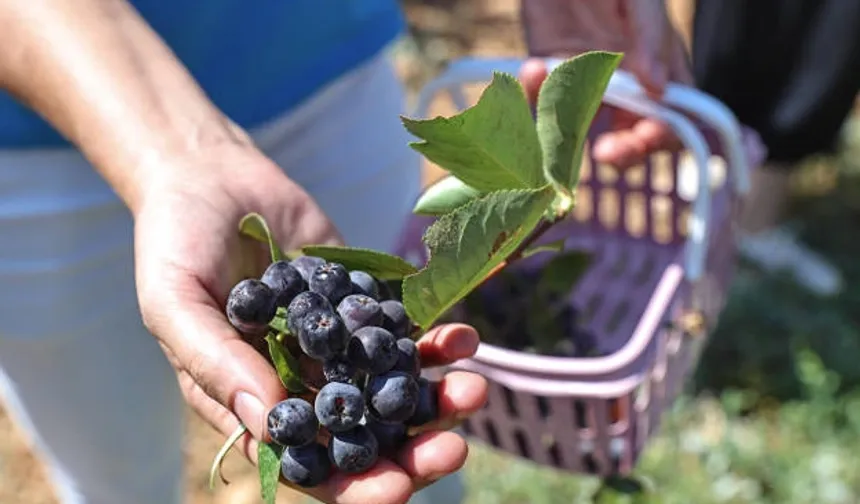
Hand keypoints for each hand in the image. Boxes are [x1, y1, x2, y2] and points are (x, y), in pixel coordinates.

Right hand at [132, 142, 487, 503]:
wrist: (210, 175)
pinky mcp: (362, 307)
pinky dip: (436, 341)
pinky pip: (404, 333)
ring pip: (394, 389)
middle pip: (365, 438)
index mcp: (252, 403)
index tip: (396, 488)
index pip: (309, 465)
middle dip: (412, 451)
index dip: (352, 485)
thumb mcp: (175, 302)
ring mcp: (337, 347)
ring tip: (472, 387)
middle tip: (452, 448)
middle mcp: (301, 384)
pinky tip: (464, 337)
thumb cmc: (175, 242)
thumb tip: (271, 425)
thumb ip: (215, 363)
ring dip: (436, 398)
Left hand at [519, 0, 692, 167]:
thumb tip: (659, 89)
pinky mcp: (549, 76)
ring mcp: (585, 85)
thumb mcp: (641, 0)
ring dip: (569, 133)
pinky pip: (540, 101)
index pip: (673, 120)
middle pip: (631, 138)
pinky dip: (533, 91)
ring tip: (569, 113)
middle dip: (623, 151)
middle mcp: (626, 86)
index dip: (663, 137)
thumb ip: (652, 37)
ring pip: (583, 131)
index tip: (646, 136)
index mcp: (660, 70)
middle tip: (608, 150)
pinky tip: (534, 67)